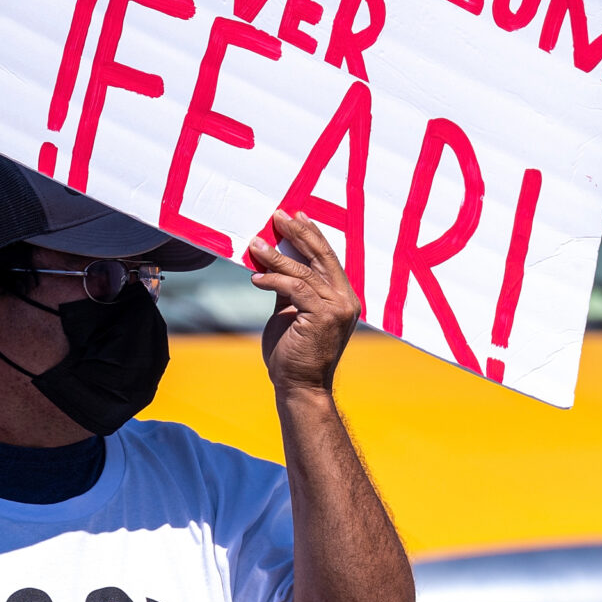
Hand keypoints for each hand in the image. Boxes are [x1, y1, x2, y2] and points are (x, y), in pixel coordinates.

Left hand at [247, 210, 359, 396]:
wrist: (299, 385)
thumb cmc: (293, 351)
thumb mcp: (291, 311)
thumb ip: (290, 287)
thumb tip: (275, 260)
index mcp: (343, 297)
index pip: (328, 258)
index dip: (312, 235)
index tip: (296, 215)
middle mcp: (346, 300)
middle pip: (322, 257)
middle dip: (299, 233)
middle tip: (278, 215)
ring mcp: (338, 308)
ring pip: (304, 271)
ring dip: (276, 256)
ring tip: (255, 245)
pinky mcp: (323, 316)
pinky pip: (295, 288)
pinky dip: (273, 279)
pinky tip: (255, 278)